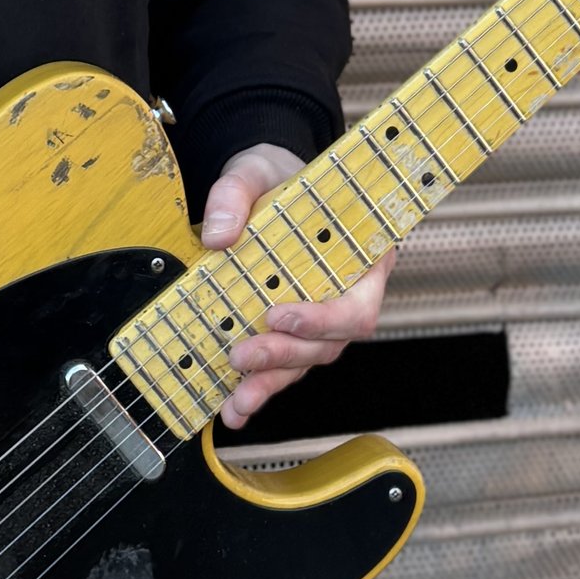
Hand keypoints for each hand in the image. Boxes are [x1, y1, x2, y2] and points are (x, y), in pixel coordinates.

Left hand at [201, 140, 393, 431]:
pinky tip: (233, 407)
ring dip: (271, 384)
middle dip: (285, 355)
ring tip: (236, 404)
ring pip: (305, 362)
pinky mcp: (292, 330)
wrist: (263, 182)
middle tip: (241, 357)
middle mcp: (347, 293)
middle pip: (329, 344)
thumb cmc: (274, 175)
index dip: (324, 319)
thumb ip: (234, 195)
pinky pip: (284, 365)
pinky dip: (259, 387)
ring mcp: (320, 317)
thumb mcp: (254, 171)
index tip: (278, 314)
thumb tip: (217, 237)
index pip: (358, 304)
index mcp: (361, 256)